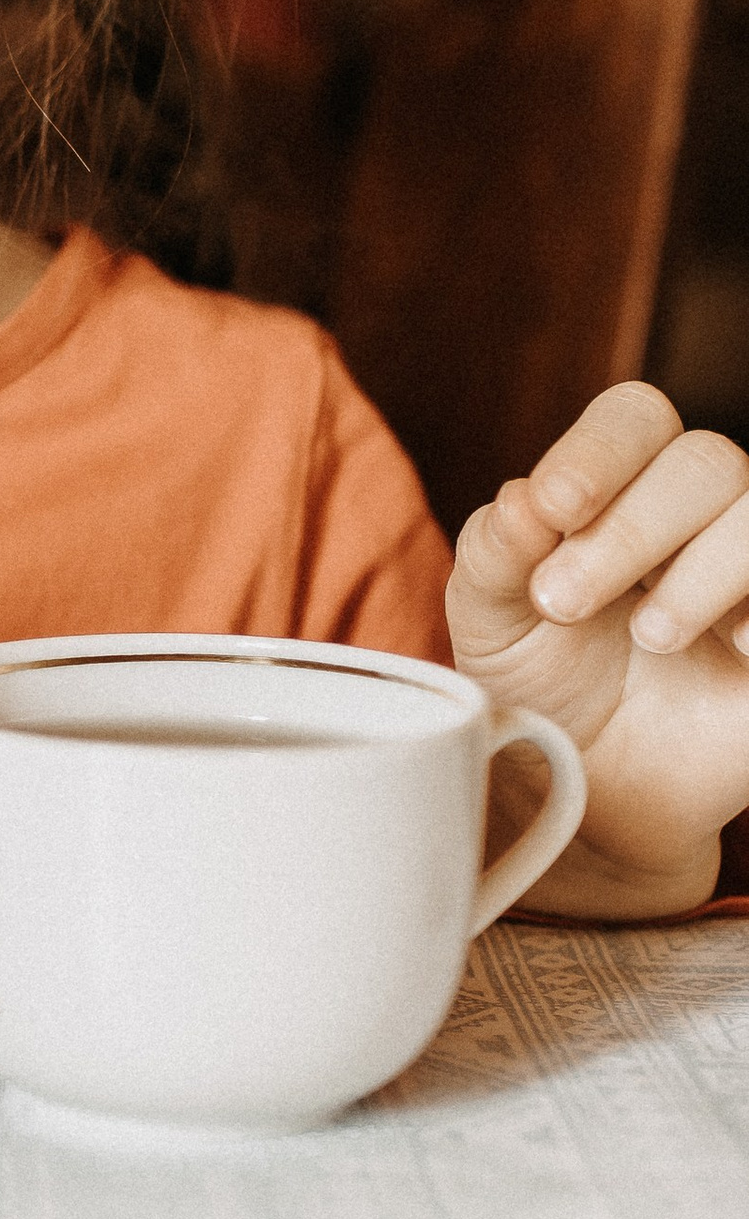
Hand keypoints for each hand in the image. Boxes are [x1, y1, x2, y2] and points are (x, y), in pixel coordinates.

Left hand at [448, 383, 748, 915]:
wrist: (598, 799)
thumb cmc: (544, 692)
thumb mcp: (492, 627)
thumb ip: (493, 558)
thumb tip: (520, 500)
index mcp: (622, 491)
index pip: (634, 419)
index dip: (598, 450)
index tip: (553, 508)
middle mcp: (701, 516)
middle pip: (706, 460)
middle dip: (630, 528)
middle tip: (564, 601)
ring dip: (700, 570)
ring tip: (649, 640)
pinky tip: (732, 649)